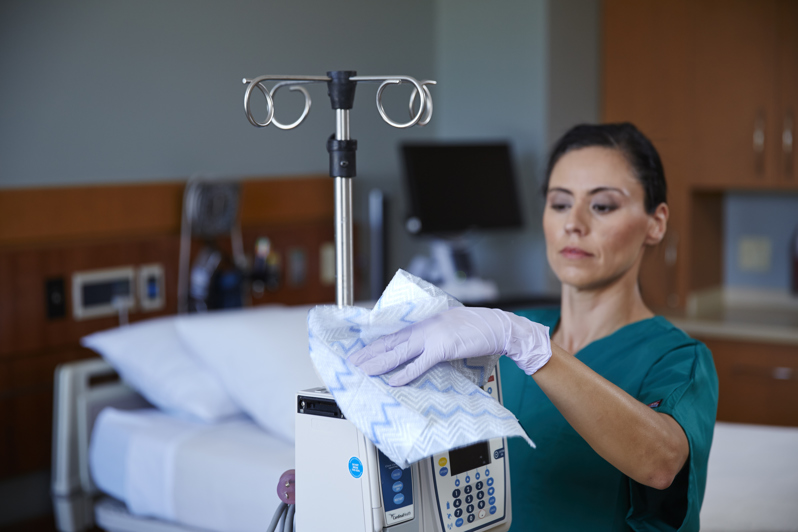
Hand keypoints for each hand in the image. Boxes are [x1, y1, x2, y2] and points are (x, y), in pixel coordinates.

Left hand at [349, 307, 551, 385]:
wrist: (499, 327)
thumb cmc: (478, 329)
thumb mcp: (450, 328)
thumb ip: (434, 338)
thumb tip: (420, 351)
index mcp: (426, 323)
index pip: (396, 335)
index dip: (377, 344)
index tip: (362, 351)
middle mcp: (425, 328)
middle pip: (392, 342)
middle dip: (371, 353)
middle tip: (353, 362)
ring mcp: (433, 337)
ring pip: (400, 351)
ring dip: (380, 362)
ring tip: (364, 370)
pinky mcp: (443, 348)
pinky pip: (420, 363)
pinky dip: (405, 373)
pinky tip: (393, 380)